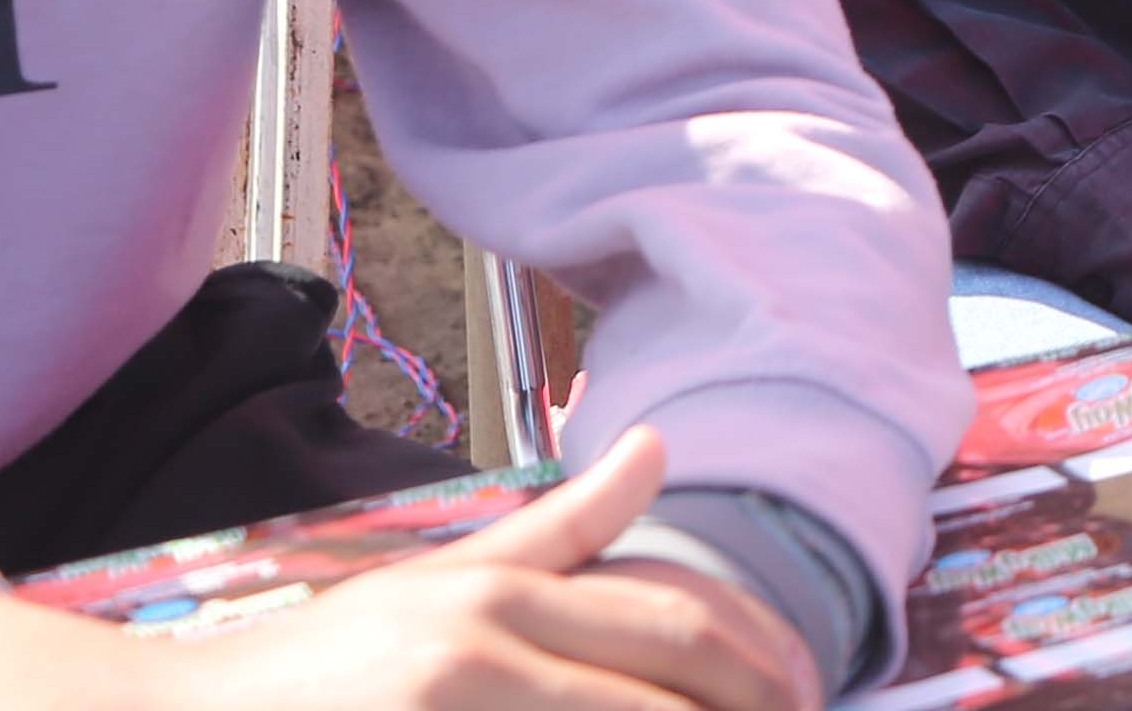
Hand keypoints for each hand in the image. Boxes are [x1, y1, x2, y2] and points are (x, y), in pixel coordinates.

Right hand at [0, 428, 820, 710]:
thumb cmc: (321, 667)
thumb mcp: (444, 581)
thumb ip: (563, 530)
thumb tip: (664, 447)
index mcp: (498, 602)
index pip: (679, 631)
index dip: (764, 668)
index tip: (810, 695)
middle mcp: (478, 658)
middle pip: (664, 702)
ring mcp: (446, 709)